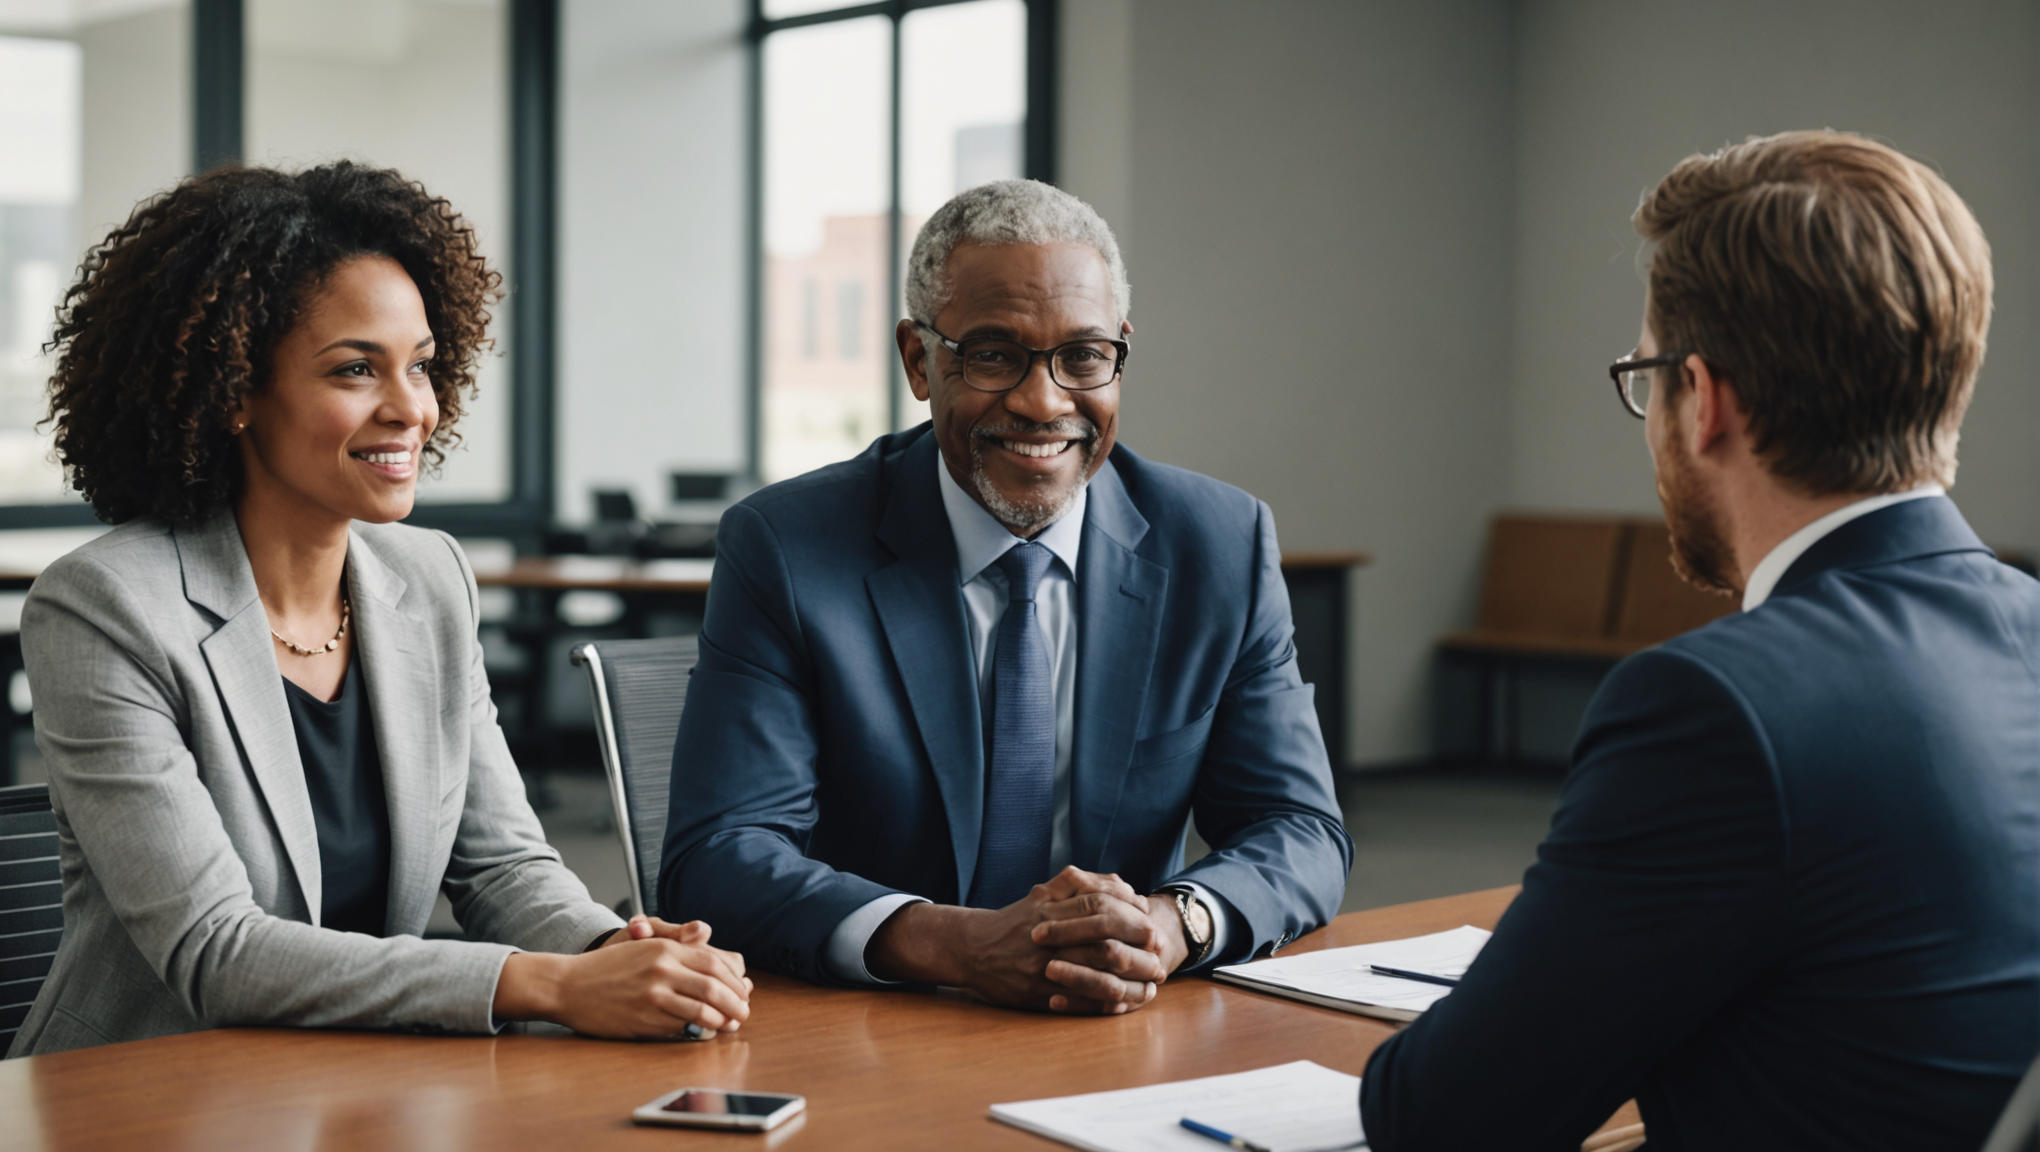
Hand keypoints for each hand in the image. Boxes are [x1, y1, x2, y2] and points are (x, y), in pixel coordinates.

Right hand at [494, 923, 751, 1038]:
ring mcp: (653, 996)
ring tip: (731, 1024)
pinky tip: (706, 1031)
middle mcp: (662, 969)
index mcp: (665, 948)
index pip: (715, 962)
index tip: (743, 989)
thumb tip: (719, 966)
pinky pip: (680, 1027)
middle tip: (745, 1011)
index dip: (734, 979)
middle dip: (736, 1001)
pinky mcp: (644, 1019)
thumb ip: (679, 952)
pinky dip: (698, 1030)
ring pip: (702, 1010)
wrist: (568, 985)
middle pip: (715, 986)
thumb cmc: (608, 967)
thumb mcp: (644, 948)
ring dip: (722, 1020)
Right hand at [866, 866, 1162, 1014]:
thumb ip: (1082, 884)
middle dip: (1138, 954)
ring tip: (1150, 985)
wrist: (972, 948)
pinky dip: (1104, 1004)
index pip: (1100, 908)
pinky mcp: (1036, 994)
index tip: (1152, 927)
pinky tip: (1124, 1003)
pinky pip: (1077, 1002)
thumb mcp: (1044, 893)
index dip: (1131, 918)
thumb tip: (1125, 886)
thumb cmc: (1016, 921)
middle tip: (1160, 959)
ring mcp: (1042, 968)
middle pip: (1103, 944)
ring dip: (1128, 983)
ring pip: (1094, 977)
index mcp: (1050, 909)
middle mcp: (1048, 938)